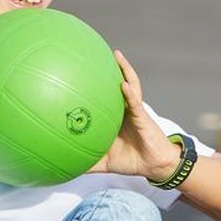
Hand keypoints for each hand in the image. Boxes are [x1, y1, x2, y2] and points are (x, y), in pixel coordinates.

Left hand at [88, 50, 181, 178]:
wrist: (154, 166)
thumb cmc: (131, 160)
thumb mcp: (105, 161)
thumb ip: (88, 162)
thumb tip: (66, 168)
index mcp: (115, 116)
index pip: (104, 97)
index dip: (94, 83)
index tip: (79, 71)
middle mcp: (125, 109)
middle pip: (116, 84)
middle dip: (110, 68)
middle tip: (94, 52)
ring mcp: (135, 110)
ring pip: (130, 85)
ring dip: (124, 70)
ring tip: (116, 55)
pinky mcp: (143, 116)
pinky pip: (136, 103)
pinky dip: (130, 93)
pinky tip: (124, 84)